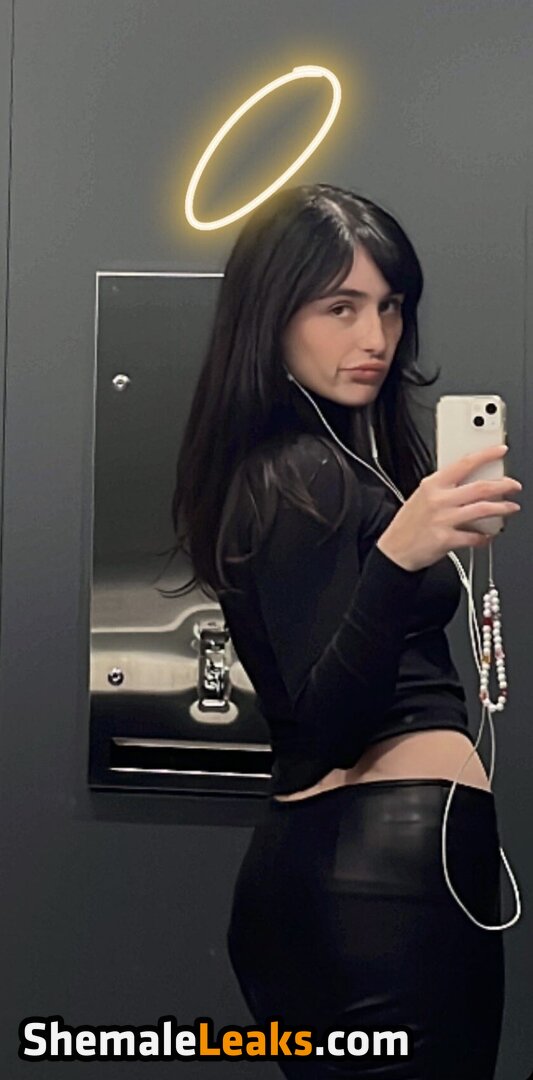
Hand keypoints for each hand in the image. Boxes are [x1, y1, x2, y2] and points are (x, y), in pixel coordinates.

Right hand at [377, 444, 521, 571]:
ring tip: (511, 508)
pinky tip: (488, 536)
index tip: (501, 451)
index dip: (486, 455)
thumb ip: (445, 488)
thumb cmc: (408, 524)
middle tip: (514, 486)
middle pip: (480, 488)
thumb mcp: (422, 497)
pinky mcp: (446, 539)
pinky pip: (474, 537)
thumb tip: (472, 482)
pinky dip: (485, 537)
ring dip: (502, 508)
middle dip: (503, 486)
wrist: (394, 550)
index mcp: (432, 485)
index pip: (464, 463)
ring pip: (482, 510)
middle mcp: (439, 500)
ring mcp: (443, 520)